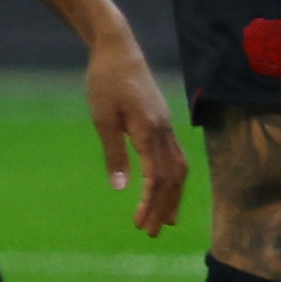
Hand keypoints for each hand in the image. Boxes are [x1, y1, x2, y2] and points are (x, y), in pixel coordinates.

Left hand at [86, 34, 189, 237]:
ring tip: (164, 219)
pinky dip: (172, 178)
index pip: (157, 176)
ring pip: (179, 168)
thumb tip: (121, 188)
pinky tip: (164, 188)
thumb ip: (113, 153)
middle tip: (150, 232)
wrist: (118, 48)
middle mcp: (164, 131)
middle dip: (163, 206)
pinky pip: (175, 156)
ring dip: (172, 196)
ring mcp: (167, 126)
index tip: (140, 223)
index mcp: (149, 130)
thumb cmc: (105, 81)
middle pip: (173, 177)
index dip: (151, 202)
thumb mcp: (102, 118)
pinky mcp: (163, 122)